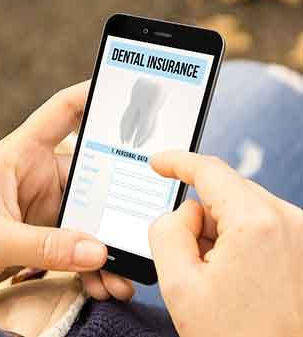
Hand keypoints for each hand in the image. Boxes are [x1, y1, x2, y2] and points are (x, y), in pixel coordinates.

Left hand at [0, 81, 133, 300]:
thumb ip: (43, 245)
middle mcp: (39, 175)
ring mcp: (46, 206)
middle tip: (142, 226)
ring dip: (108, 245)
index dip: (92, 97)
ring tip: (123, 276)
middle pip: (93, 176)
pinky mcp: (47, 234)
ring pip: (91, 217)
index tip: (126, 93)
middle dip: (118, 203)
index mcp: (21, 154)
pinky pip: (79, 244)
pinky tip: (103, 284)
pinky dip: (92, 265)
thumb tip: (97, 251)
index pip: (62, 113)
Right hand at [149, 151, 302, 336]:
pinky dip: (237, 241)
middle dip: (198, 217)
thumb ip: (166, 231)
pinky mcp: (302, 245)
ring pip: (240, 210)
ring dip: (219, 234)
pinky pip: (258, 225)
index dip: (177, 162)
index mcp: (256, 223)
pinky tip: (236, 278)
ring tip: (218, 279)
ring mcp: (300, 233)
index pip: (209, 171)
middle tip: (190, 259)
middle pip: (224, 193)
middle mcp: (288, 220)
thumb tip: (181, 212)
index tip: (159, 162)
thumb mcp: (179, 284)